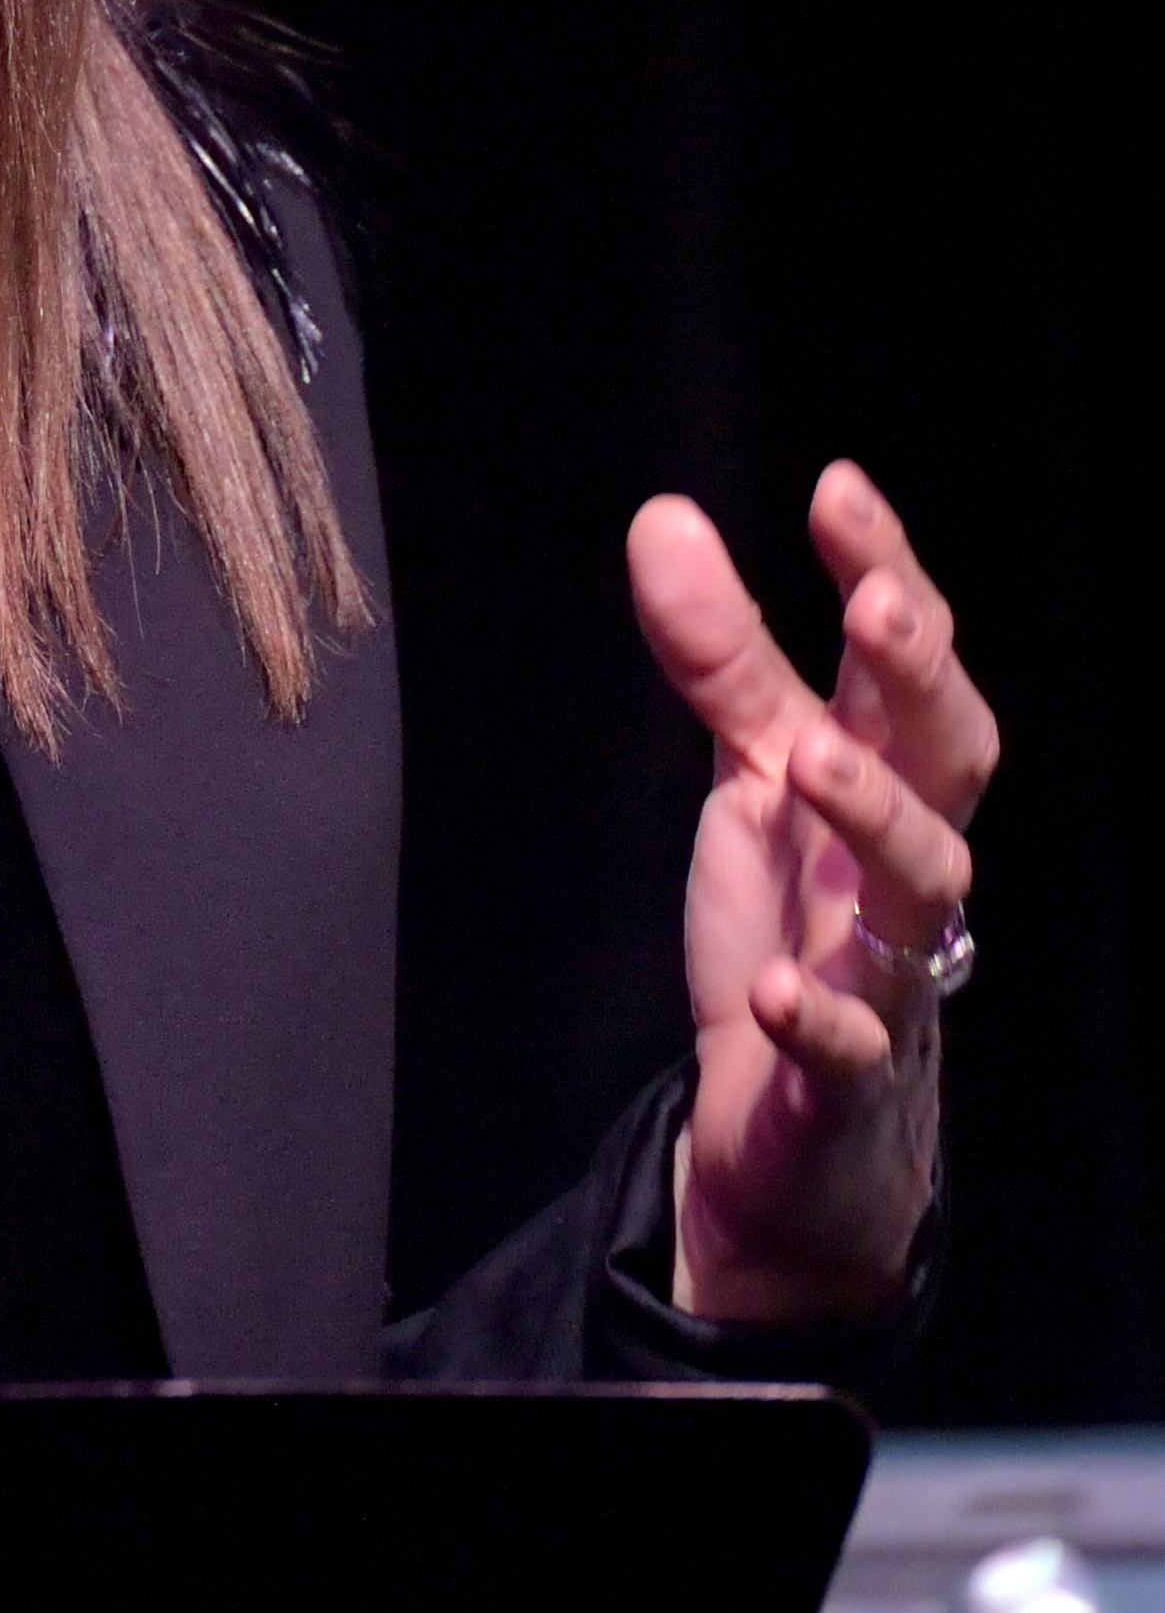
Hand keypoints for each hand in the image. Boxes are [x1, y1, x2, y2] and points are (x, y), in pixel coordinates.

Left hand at [631, 463, 997, 1324]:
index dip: (889, 575)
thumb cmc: (794, 922)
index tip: (838, 487)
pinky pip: (852, 1047)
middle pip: (949, 761)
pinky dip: (822, 1016)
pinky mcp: (845, 1076)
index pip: (905, 666)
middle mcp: (900, 862)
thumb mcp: (749, 775)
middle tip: (871, 610)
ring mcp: (887, 969)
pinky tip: (775, 987)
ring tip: (811, 760)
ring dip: (877, 820)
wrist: (794, 1125)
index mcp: (884, 777)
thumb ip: (722, 658)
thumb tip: (664, 515)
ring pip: (925, 890)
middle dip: (919, 682)